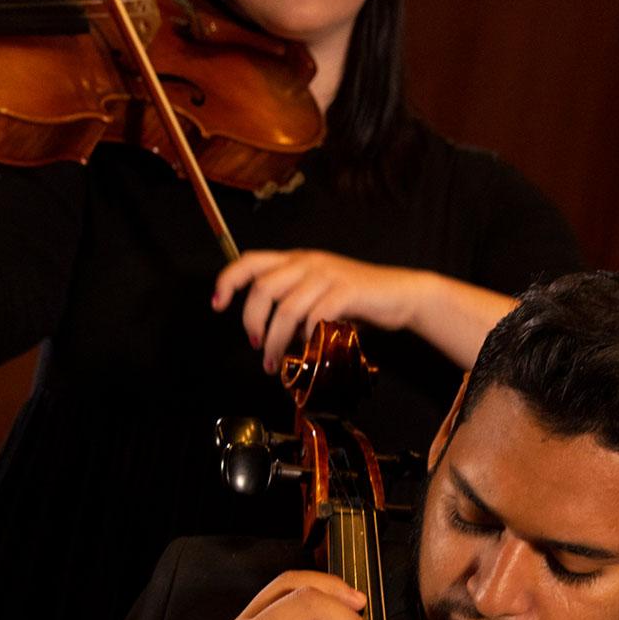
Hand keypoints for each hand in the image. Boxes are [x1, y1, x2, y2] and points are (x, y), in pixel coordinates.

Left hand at [212, 250, 428, 370]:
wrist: (401, 295)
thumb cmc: (361, 300)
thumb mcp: (322, 292)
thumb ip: (296, 302)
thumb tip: (271, 331)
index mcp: (298, 259)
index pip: (251, 261)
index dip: (228, 281)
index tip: (217, 304)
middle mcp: (308, 263)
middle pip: (263, 288)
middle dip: (251, 321)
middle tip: (254, 344)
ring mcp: (327, 276)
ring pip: (286, 308)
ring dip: (274, 339)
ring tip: (272, 360)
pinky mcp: (345, 293)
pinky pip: (315, 316)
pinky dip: (307, 336)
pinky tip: (309, 347)